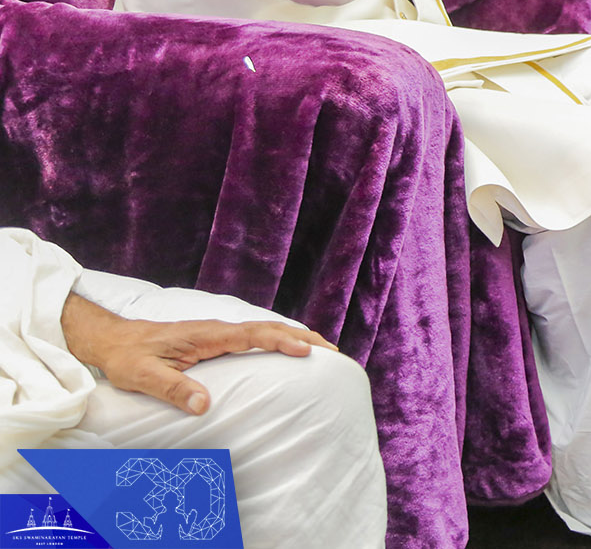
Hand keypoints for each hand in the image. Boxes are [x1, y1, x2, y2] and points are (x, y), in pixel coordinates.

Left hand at [60, 294, 335, 414]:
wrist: (113, 340)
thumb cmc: (127, 358)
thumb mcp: (144, 376)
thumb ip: (173, 388)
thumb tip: (206, 405)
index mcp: (208, 335)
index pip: (254, 335)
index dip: (283, 342)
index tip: (309, 351)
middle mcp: (218, 330)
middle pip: (270, 328)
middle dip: (304, 336)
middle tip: (334, 351)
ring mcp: (219, 334)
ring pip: (266, 331)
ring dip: (296, 337)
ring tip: (324, 350)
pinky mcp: (216, 341)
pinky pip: (256, 338)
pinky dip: (280, 341)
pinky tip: (289, 351)